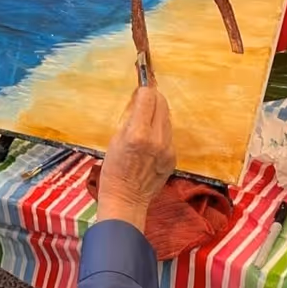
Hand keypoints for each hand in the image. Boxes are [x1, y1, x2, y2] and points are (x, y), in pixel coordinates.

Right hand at [97, 87, 174, 232]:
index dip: (143, 90)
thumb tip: (138, 98)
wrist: (126, 199)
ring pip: (167, 118)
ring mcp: (168, 149)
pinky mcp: (173, 157)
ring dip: (157, 114)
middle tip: (143, 100)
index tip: (140, 88)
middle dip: (153, 98)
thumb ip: (129, 118)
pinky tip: (150, 141)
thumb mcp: (115, 140)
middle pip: (162, 104)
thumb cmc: (113, 170)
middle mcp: (157, 139)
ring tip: (144, 122)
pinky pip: (169, 134)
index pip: (148, 97)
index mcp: (138, 133)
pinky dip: (160, 131)